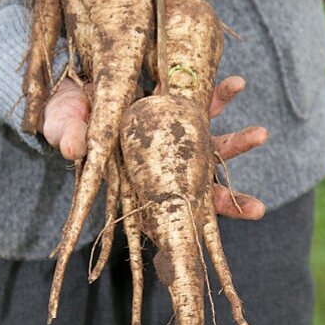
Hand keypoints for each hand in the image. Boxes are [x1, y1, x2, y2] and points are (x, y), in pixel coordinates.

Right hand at [42, 74, 266, 218]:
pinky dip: (221, 95)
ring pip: (211, 146)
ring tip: (262, 136)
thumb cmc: (67, 116)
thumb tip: (73, 146)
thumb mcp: (63, 124)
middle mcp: (161, 163)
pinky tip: (237, 84)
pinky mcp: (177, 106)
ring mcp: (173, 136)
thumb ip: (69, 135)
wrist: (76, 86)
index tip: (208, 239)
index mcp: (134, 177)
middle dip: (230, 200)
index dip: (192, 222)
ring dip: (238, 142)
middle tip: (257, 209)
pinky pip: (203, 101)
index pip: (166, 207)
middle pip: (199, 188)